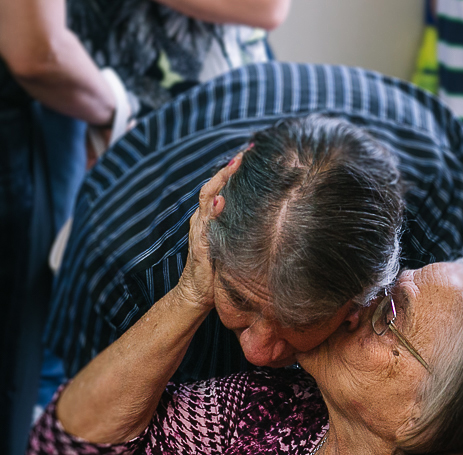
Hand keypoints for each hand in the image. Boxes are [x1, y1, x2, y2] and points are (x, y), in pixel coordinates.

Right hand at [174, 151, 243, 310]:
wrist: (196, 294)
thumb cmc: (218, 268)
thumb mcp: (232, 242)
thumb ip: (239, 227)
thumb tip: (266, 214)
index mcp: (210, 216)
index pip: (221, 186)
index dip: (234, 169)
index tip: (251, 152)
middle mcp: (202, 218)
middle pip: (213, 186)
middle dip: (228, 168)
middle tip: (245, 152)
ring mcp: (199, 231)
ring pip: (207, 199)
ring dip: (220, 182)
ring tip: (234, 167)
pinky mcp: (199, 246)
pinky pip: (204, 226)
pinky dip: (212, 212)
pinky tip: (221, 201)